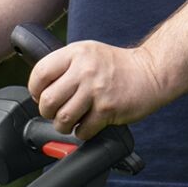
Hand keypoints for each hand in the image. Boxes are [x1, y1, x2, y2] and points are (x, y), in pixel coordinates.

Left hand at [28, 41, 169, 139]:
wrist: (152, 72)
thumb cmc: (117, 66)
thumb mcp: (88, 54)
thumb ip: (64, 66)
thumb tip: (39, 90)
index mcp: (76, 54)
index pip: (40, 73)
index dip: (34, 90)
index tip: (40, 96)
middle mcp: (85, 70)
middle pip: (48, 100)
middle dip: (47, 112)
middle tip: (54, 112)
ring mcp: (97, 90)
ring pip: (63, 118)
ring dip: (62, 126)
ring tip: (69, 122)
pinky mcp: (108, 109)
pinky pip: (83, 129)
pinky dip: (82, 132)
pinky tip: (87, 125)